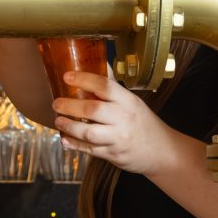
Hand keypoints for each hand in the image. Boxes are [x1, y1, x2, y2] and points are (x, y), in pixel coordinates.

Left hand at [51, 70, 174, 175]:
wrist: (161, 151)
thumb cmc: (143, 123)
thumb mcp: (133, 101)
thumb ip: (113, 87)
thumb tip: (99, 63)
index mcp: (128, 101)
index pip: (104, 86)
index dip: (84, 79)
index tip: (67, 76)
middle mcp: (123, 118)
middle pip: (93, 109)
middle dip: (70, 106)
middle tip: (56, 103)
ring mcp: (118, 138)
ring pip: (88, 133)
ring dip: (69, 126)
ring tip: (58, 120)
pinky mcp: (113, 155)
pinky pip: (89, 150)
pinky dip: (74, 145)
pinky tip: (64, 139)